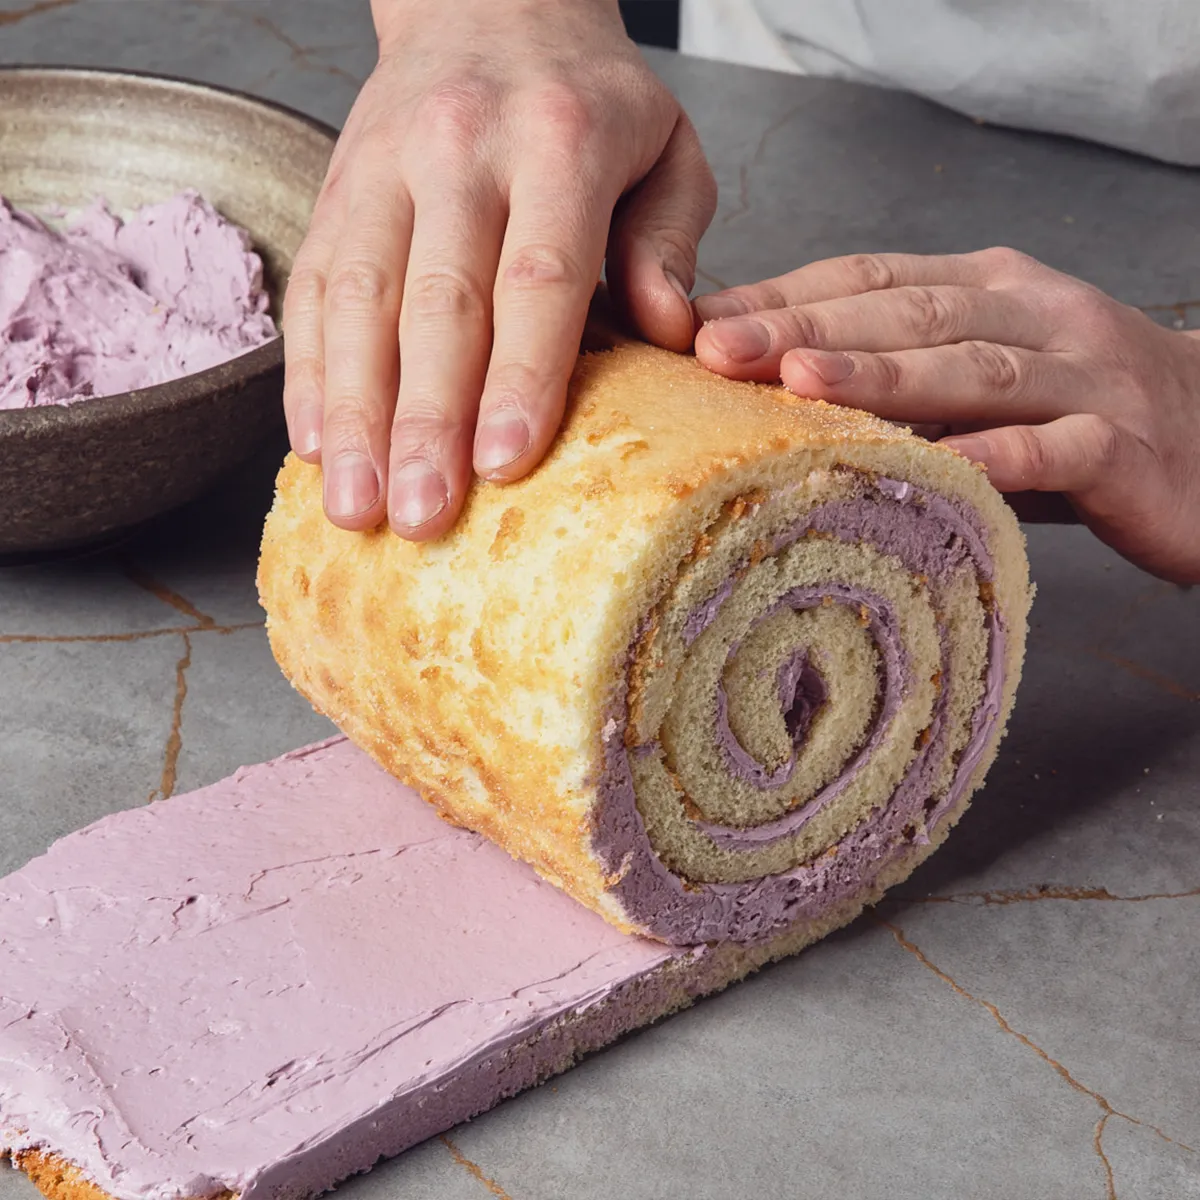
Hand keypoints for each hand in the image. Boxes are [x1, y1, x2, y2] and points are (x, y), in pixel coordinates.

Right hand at [283, 0, 714, 538]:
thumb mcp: (667, 147)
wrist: (487, 2)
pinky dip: (310, 374)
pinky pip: (312, 289)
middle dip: (426, 422)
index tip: (506, 464)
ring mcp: (383, 170)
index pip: (538, 275)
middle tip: (423, 515)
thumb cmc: (590, 100)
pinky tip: (314, 446)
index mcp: (558, 143)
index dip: (520, 376)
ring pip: (358, 303)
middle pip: (437, 303)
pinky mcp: (336, 193)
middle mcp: (459, 153)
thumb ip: (671, 239)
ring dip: (354, 416)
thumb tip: (666, 333)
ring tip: (355, 508)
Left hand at [693, 249, 1199, 583]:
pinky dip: (988, 456)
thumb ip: (904, 375)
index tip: (701, 322)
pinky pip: (1049, 451)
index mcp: (991, 288)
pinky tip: (927, 465)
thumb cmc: (1076, 416)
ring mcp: (1084, 375)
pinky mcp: (1123, 445)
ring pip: (973, 367)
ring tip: (798, 380)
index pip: (872, 279)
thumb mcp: (985, 376)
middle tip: (717, 347)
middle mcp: (1036, 315)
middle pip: (909, 312)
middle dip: (807, 325)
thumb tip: (774, 390)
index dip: (786, 294)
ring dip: (882, 373)